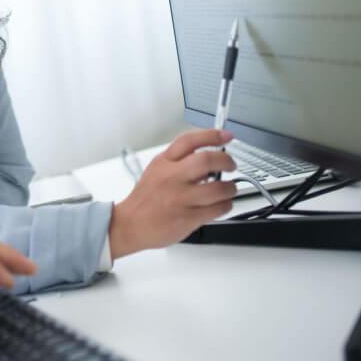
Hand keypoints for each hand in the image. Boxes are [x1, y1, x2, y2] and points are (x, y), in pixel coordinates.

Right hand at [109, 129, 237, 259]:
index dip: (211, 135)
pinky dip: (225, 205)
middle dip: (226, 161)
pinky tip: (222, 204)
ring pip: (218, 188)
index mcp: (164, 163)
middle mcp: (172, 177)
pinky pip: (217, 209)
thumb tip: (208, 157)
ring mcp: (180, 198)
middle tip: (230, 165)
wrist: (130, 224)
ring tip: (228, 189)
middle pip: (206, 160)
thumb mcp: (156, 171)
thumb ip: (178, 161)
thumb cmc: (145, 199)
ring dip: (230, 188)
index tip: (226, 136)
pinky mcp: (188, 217)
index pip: (189, 141)